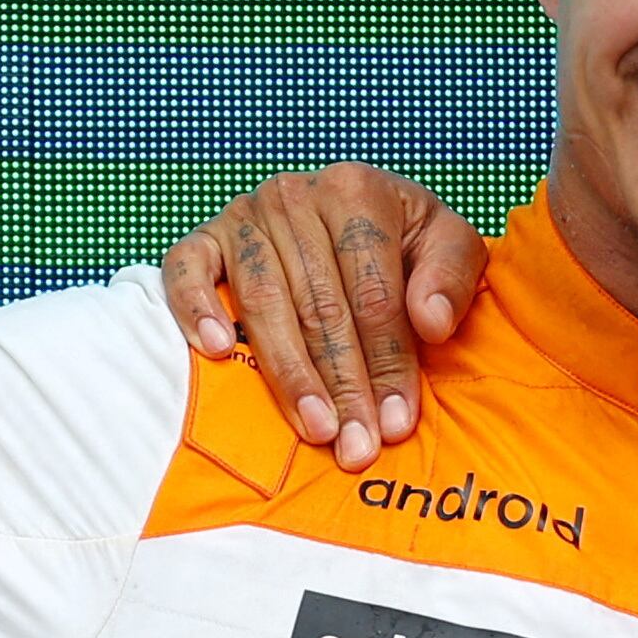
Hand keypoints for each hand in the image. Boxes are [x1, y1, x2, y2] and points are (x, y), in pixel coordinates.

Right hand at [155, 167, 485, 465]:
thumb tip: (431, 322)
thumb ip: (451, 277)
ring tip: (313, 428)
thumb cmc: (402, 238)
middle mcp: (295, 196)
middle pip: (320, 306)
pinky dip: (195, 308)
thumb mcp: (446, 243)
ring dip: (288, 373)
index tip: (396, 422)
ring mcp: (245, 215)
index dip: (388, 363)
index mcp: (358, 191)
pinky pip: (186, 270)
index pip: (374, 293)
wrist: (350, 208)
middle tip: (355, 446)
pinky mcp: (205, 236)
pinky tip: (213, 350)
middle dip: (342, 384)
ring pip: (263, 302)